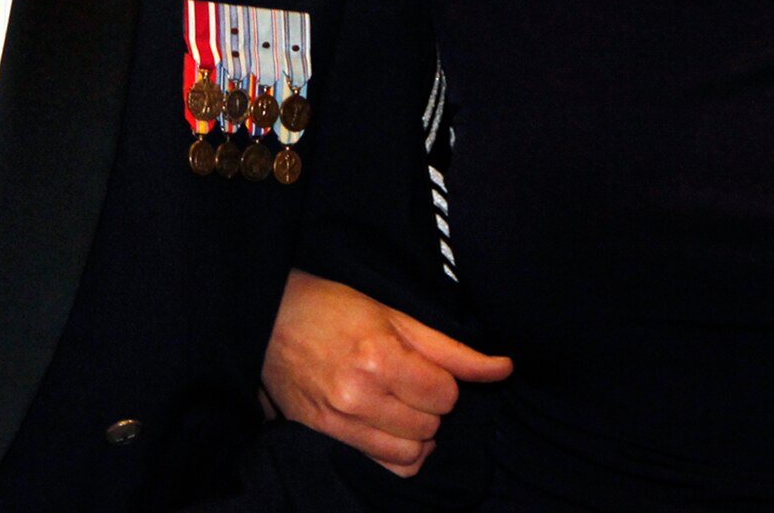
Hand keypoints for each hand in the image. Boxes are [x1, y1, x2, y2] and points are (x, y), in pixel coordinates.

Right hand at [261, 269, 511, 476]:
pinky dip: (400, 453)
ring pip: (413, 451)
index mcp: (380, 357)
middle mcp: (359, 394)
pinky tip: (391, 428)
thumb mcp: (394, 316)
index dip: (442, 380)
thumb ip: (451, 350)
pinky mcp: (324, 435)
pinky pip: (385, 465)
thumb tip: (504, 368)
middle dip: (429, 404)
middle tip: (407, 379)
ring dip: (416, 430)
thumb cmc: (334, 307)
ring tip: (398, 403)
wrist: (269, 318)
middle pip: (431, 424)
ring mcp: (339, 421)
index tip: (423, 365)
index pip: (446, 395)